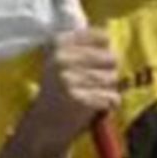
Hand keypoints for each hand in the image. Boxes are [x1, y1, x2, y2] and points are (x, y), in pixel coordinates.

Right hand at [14, 26, 122, 155]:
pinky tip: (92, 108)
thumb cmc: (60, 91)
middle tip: (89, 84)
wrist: (43, 125)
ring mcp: (68, 79)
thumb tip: (110, 32)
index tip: (91, 63)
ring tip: (89, 96)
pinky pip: (112, 97)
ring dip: (107, 90)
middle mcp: (60, 58)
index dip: (103, 51)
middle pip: (111, 59)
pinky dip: (107, 105)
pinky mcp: (79, 99)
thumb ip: (83, 46)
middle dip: (107, 73)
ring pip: (112, 79)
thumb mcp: (63, 62)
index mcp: (57, 44)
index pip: (102, 37)